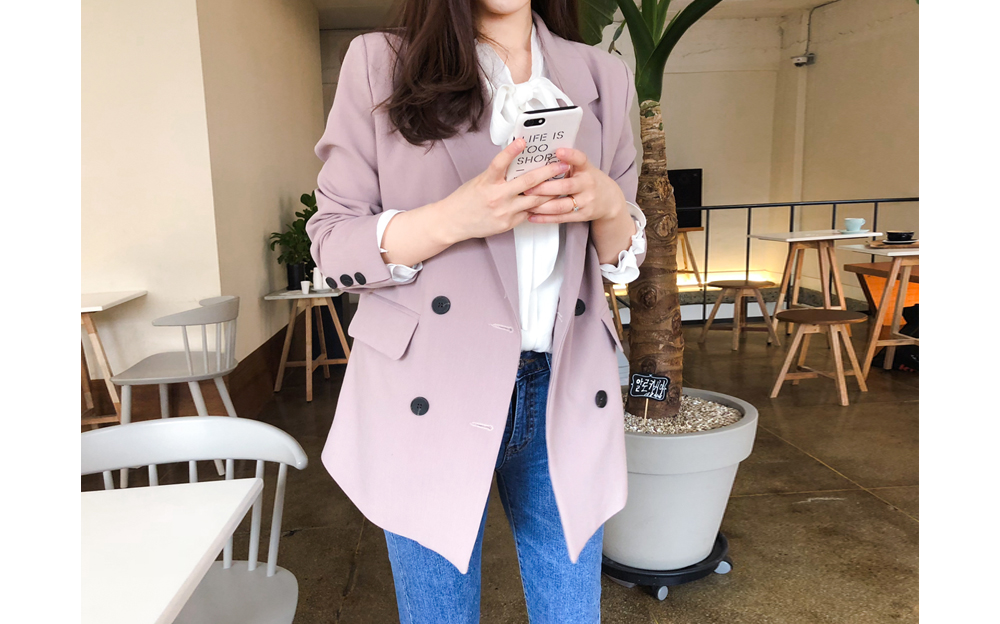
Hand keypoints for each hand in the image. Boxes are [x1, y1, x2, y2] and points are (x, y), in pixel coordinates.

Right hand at [436, 138, 568, 242]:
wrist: (453, 222)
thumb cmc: (465, 200)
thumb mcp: (479, 181)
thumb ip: (498, 175)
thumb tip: (517, 163)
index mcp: (487, 182)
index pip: (500, 163)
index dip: (512, 151)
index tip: (523, 141)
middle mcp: (497, 197)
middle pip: (528, 182)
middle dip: (548, 172)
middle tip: (561, 165)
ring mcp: (504, 212)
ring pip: (534, 200)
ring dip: (550, 191)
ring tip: (561, 183)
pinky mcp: (508, 223)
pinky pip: (528, 213)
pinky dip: (538, 206)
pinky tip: (548, 200)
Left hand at [521, 148, 626, 223]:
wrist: (609, 201)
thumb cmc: (590, 181)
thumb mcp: (584, 168)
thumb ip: (568, 163)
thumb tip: (543, 156)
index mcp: (586, 169)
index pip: (580, 159)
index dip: (570, 155)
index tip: (559, 151)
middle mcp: (587, 185)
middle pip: (565, 187)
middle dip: (544, 188)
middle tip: (527, 188)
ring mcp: (586, 202)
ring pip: (561, 206)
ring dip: (541, 206)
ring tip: (526, 203)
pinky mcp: (583, 215)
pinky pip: (561, 218)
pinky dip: (545, 218)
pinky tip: (532, 216)